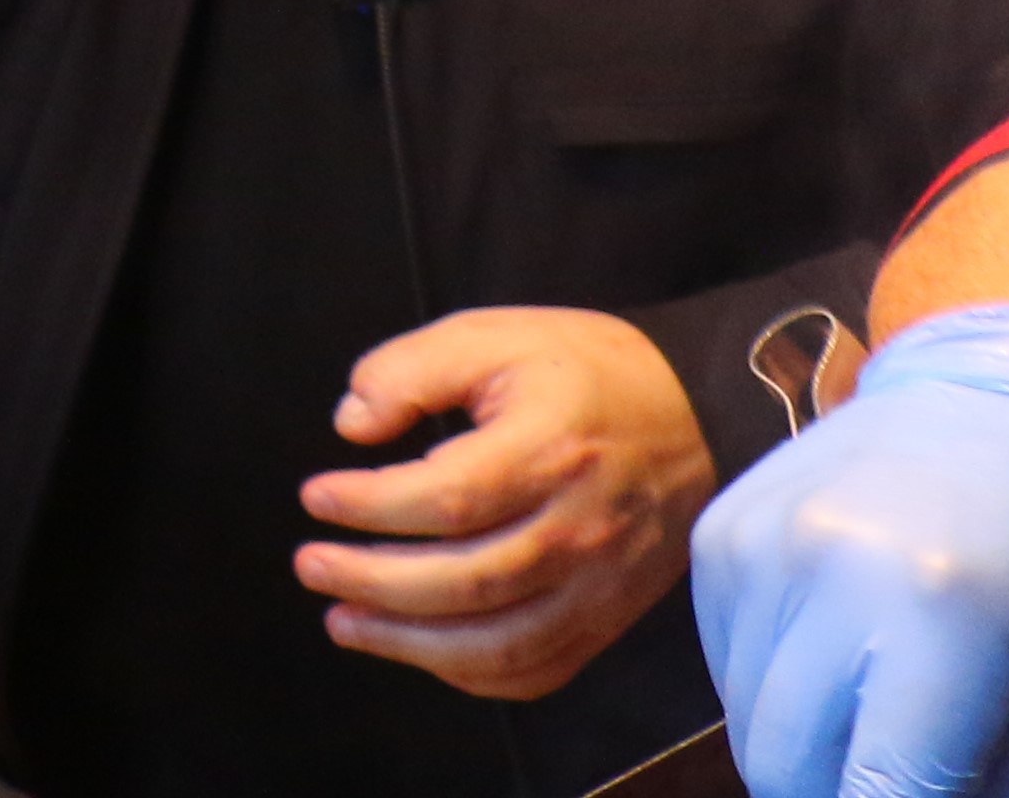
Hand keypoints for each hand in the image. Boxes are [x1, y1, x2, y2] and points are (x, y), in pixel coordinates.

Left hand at [296, 306, 716, 699]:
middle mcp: (581, 528)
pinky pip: (539, 668)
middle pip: (468, 582)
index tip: (316, 497)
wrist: (698, 415)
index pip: (451, 499)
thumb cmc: (584, 372)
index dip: (372, 507)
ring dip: (410, 644)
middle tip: (309, 563)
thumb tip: (352, 424)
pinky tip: (417, 648)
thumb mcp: (493, 336)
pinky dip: (472, 673)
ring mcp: (601, 583)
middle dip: (373, 583)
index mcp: (551, 450)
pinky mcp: (609, 616)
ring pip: (501, 644)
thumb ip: (411, 370)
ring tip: (342, 620)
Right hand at [698, 304, 1008, 797]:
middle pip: (782, 767)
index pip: (872, 792)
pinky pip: (726, 661)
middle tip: (913, 767)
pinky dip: (780, 685)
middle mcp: (821, 567)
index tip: (932, 791)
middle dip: (846, 793)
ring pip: (745, 720)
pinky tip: (848, 649)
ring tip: (890, 701)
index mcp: (936, 616)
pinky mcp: (720, 531)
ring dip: (811, 740)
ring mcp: (756, 541)